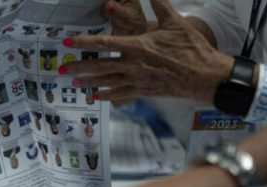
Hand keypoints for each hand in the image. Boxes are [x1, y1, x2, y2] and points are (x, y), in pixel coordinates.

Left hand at [62, 0, 232, 104]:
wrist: (205, 76)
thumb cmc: (191, 48)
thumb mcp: (175, 22)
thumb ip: (159, 4)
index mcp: (137, 46)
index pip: (104, 43)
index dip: (84, 42)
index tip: (68, 42)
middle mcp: (133, 65)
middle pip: (100, 66)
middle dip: (79, 67)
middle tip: (61, 69)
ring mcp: (138, 80)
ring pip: (107, 82)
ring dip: (89, 82)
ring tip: (74, 83)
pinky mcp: (144, 91)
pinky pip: (120, 94)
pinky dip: (107, 95)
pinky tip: (96, 97)